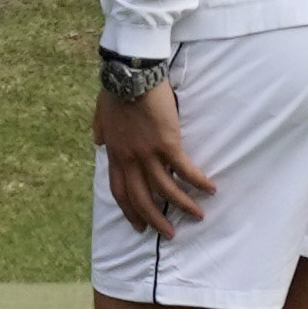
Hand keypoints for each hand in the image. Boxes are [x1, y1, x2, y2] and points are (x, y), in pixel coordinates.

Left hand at [92, 82, 212, 238]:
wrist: (130, 75)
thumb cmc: (115, 91)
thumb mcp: (101, 115)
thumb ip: (100, 131)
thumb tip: (97, 142)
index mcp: (115, 154)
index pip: (119, 191)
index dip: (129, 211)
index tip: (138, 225)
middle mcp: (130, 159)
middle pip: (141, 198)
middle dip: (155, 219)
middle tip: (168, 233)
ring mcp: (148, 153)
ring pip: (165, 189)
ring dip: (182, 205)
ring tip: (197, 216)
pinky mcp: (167, 143)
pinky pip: (184, 169)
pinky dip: (197, 182)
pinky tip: (209, 189)